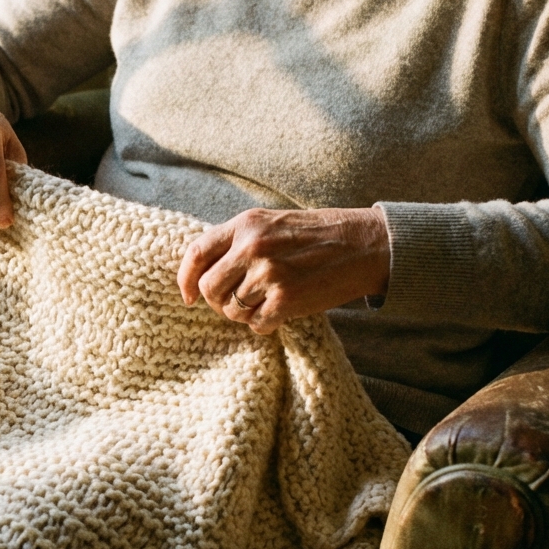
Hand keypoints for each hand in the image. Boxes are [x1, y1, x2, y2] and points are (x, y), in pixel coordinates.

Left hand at [177, 207, 390, 334]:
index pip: (196, 253)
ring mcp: (268, 274)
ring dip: (244, 314)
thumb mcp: (272, 223)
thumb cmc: (316, 235)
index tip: (188, 296)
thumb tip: (202, 273)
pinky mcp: (286, 300)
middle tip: (235, 303)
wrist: (363, 245)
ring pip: (231, 310)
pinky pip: (256, 324)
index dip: (185, 279)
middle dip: (217, 301)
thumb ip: (238, 241)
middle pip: (208, 288)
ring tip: (265, 303)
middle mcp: (252, 247)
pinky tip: (279, 314)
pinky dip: (264, 324)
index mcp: (246, 224)